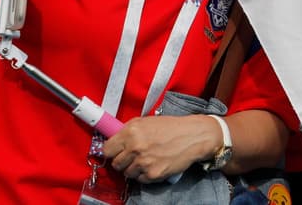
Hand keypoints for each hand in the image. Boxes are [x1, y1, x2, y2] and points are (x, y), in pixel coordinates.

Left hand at [103, 115, 220, 182]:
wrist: (193, 136)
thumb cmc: (173, 127)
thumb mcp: (147, 121)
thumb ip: (129, 130)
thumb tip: (115, 140)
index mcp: (131, 131)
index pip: (107, 149)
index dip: (112, 151)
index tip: (116, 152)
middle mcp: (135, 146)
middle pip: (116, 164)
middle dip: (123, 161)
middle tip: (133, 156)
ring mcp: (143, 162)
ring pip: (127, 173)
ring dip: (135, 168)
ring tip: (147, 159)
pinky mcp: (152, 174)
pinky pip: (140, 179)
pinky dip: (146, 174)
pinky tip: (154, 164)